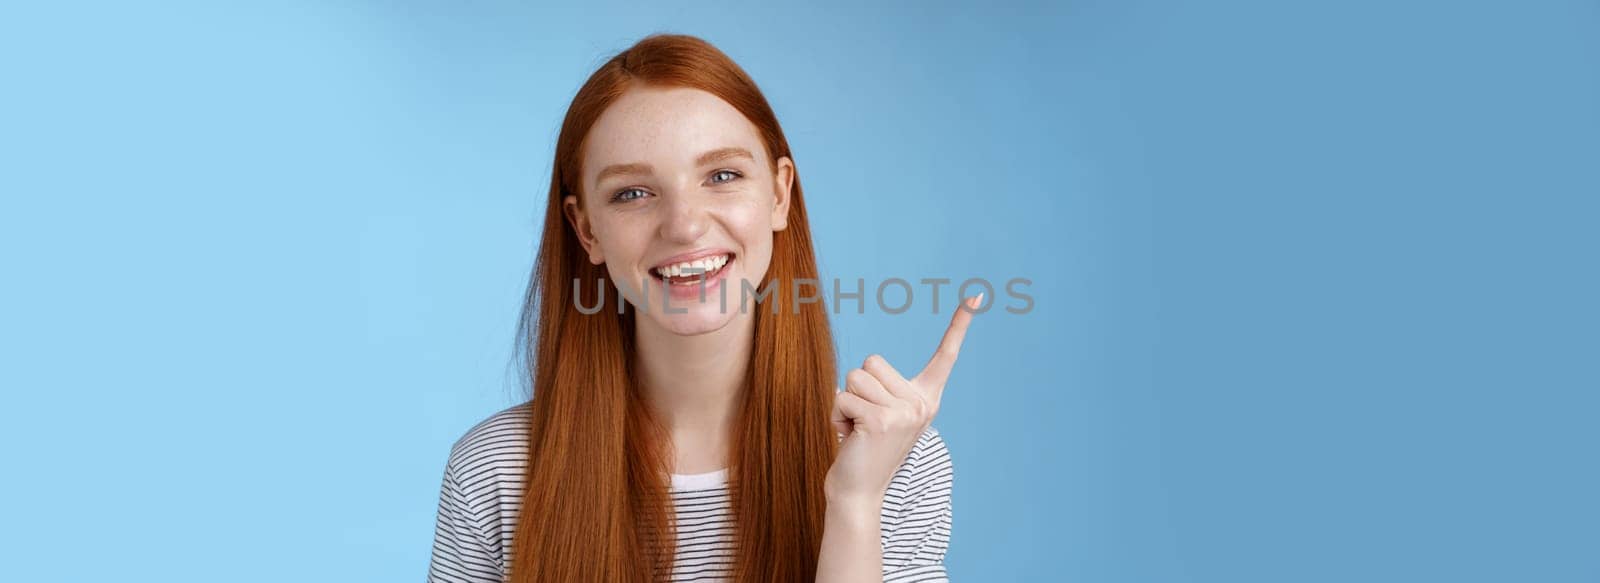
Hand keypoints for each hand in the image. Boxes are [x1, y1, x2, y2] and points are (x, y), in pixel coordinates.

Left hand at [824, 293, 982, 503]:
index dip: (960, 324)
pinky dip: (836, 415)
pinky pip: (843, 397)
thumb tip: (859, 375)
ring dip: (845, 402)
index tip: (976, 296)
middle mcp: (922, 403)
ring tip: (856, 428)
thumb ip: (881, 390)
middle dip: (857, 388)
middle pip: (872, 362)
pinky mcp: (882, 421)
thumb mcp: (881, 413)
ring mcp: (905, 412)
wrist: (858, 491)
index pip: (946, 355)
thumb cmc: (864, 448)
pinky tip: (849, 437)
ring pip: (855, 378)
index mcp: (926, 398)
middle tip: (864, 419)